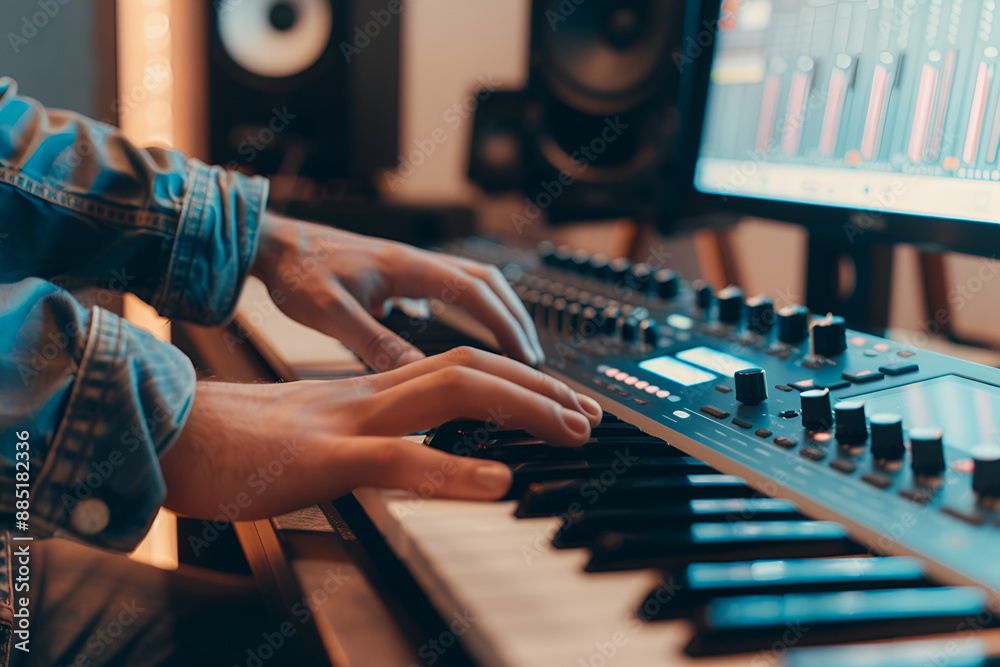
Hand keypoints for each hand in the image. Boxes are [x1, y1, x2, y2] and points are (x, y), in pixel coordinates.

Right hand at [160, 347, 601, 519]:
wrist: (163, 434)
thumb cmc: (232, 444)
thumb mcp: (315, 439)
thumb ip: (367, 441)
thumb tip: (413, 456)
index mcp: (368, 394)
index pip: (457, 370)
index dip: (516, 380)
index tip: (560, 404)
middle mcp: (368, 397)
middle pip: (469, 370)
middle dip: (538, 387)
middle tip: (589, 415)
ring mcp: (346, 423)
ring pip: (448, 396)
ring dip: (517, 409)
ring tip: (569, 430)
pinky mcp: (319, 460)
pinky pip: (394, 460)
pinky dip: (451, 470)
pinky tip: (498, 484)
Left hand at [251, 213, 543, 370]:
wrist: (269, 242)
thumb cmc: (295, 271)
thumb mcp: (333, 314)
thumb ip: (375, 343)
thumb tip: (415, 374)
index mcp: (407, 268)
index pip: (475, 293)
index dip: (505, 325)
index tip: (525, 356)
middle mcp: (414, 262)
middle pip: (485, 282)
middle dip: (514, 317)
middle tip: (532, 355)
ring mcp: (406, 266)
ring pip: (469, 283)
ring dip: (495, 311)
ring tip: (509, 346)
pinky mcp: (394, 275)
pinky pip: (445, 288)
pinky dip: (467, 310)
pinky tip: (460, 335)